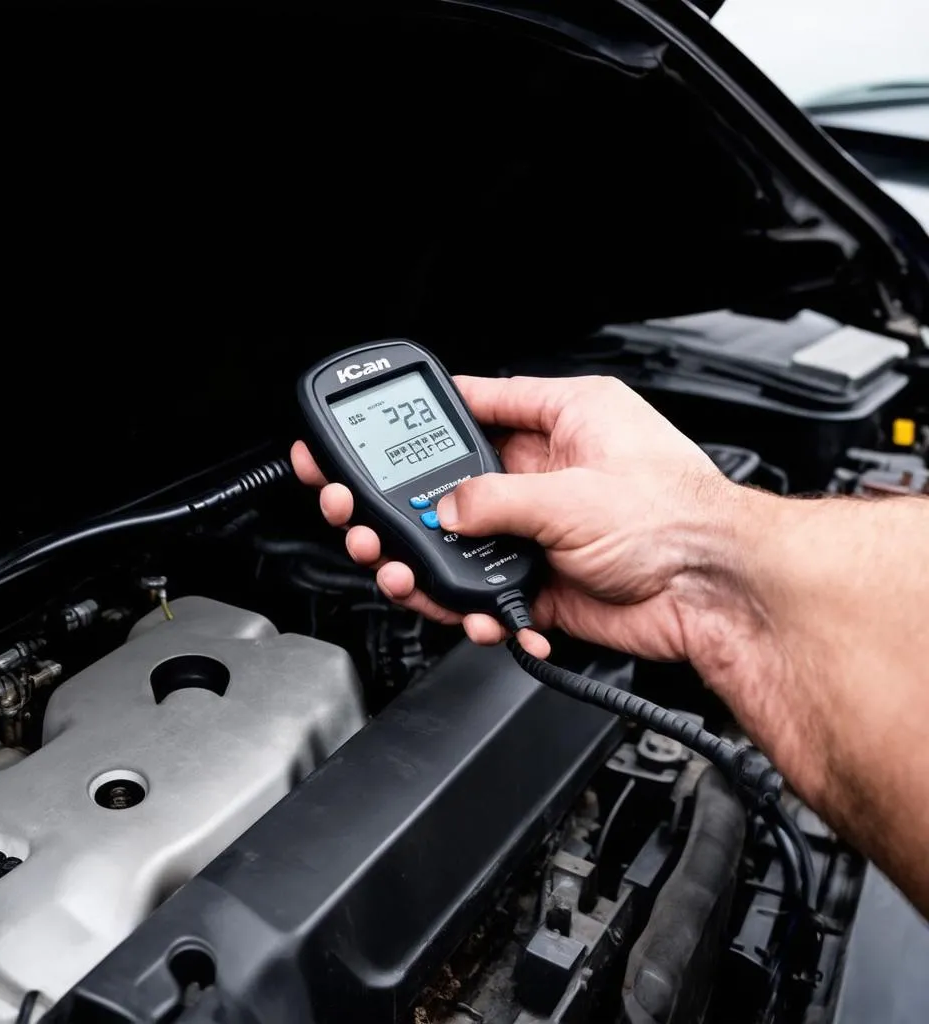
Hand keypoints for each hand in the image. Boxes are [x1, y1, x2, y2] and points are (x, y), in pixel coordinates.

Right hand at [291, 375, 731, 661]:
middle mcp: (551, 471)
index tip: (386, 423)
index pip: (485, 402)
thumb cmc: (679, 519)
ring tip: (401, 572)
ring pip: (467, 542)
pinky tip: (479, 615)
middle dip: (414, 503)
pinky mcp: (547, 579)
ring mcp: (546, 527)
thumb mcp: (573, 494)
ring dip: (433, 563)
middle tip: (367, 515)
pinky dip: (476, 608)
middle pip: (460, 481)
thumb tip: (447, 508)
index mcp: (566, 421)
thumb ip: (496, 499)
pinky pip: (491, 590)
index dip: (433, 412)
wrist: (717, 595)